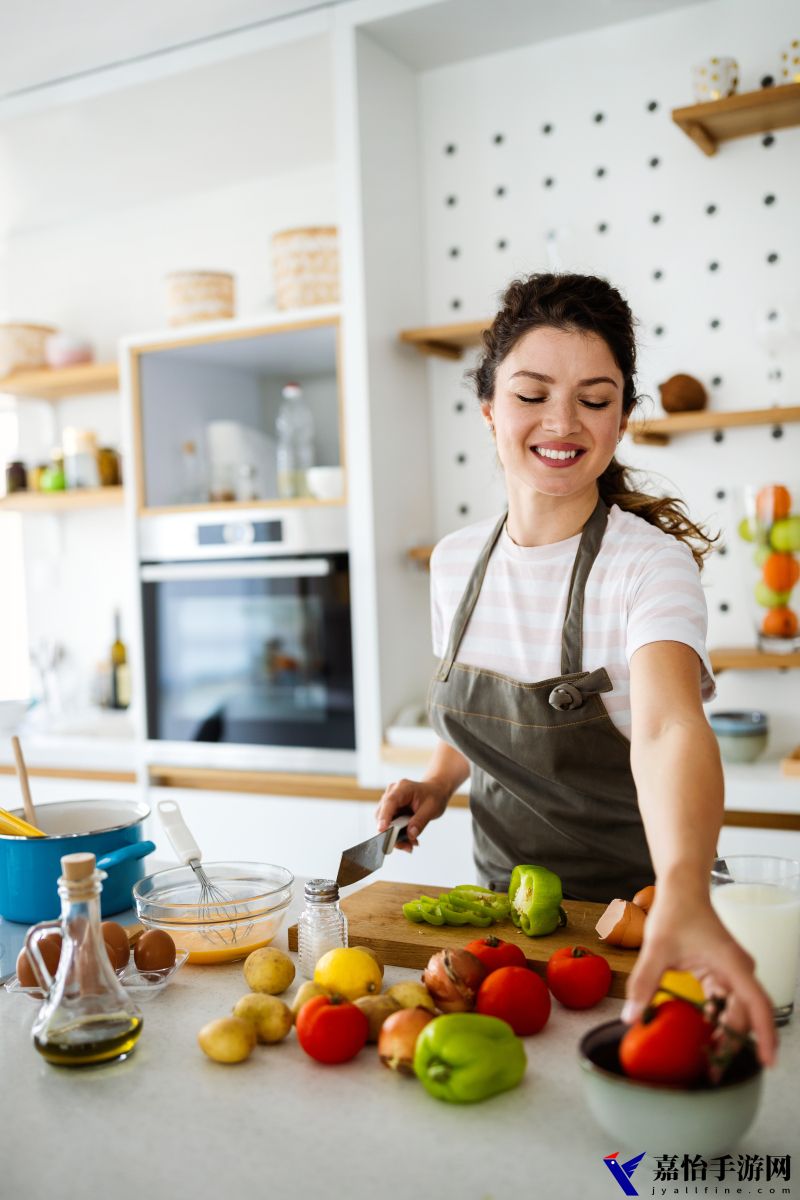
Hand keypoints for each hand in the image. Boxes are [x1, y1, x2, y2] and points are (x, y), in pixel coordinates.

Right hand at [375, 778, 449, 851]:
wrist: (434, 792)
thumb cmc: (433, 796)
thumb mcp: (431, 809)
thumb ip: (420, 821)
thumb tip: (410, 835)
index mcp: (403, 788)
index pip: (389, 802)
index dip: (384, 816)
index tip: (382, 830)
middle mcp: (392, 793)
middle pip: (383, 815)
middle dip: (392, 833)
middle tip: (406, 846)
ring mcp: (390, 802)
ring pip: (384, 823)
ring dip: (395, 837)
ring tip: (410, 845)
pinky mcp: (391, 811)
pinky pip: (390, 826)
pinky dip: (398, 835)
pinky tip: (409, 840)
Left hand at [621, 886, 776, 1067]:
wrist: (681, 888)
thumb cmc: (676, 910)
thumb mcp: (656, 947)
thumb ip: (643, 983)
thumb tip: (631, 1018)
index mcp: (732, 964)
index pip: (758, 1005)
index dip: (765, 1036)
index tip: (766, 1063)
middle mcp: (739, 970)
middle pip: (745, 1015)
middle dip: (733, 1044)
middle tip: (713, 1072)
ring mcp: (732, 972)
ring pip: (734, 1011)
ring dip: (723, 1033)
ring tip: (705, 1059)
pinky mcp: (721, 973)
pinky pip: (723, 1002)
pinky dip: (713, 1018)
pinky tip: (699, 1033)